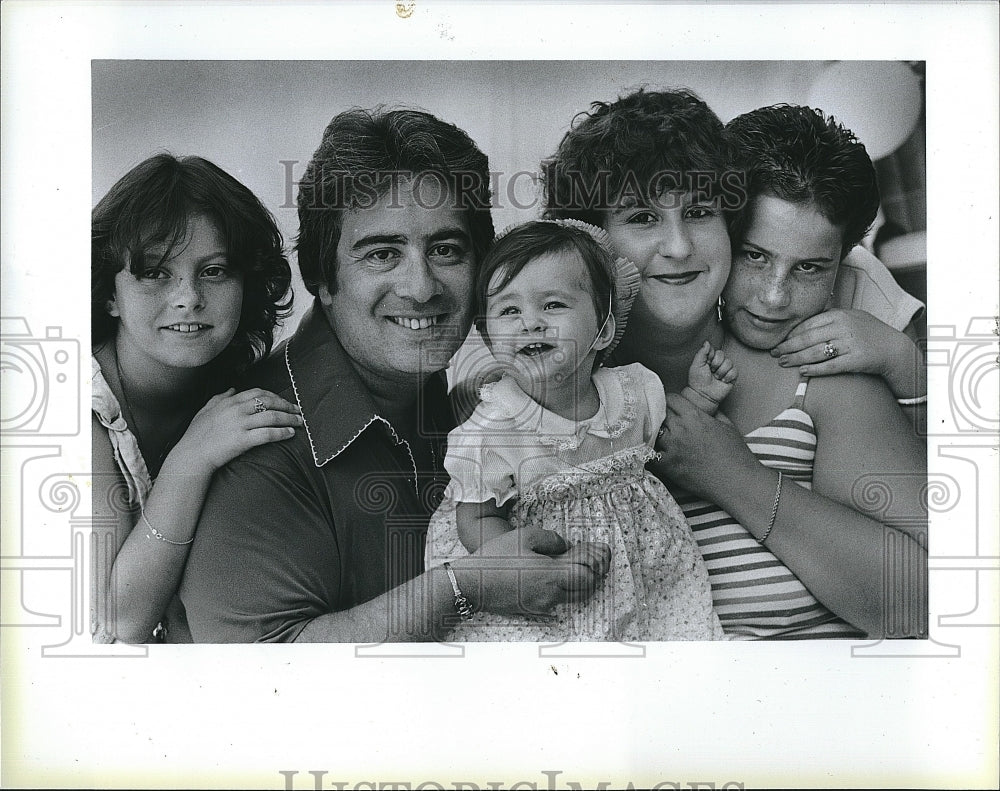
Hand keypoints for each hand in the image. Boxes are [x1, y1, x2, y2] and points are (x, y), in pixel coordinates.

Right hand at [169, 388, 302, 473]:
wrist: (191, 455)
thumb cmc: (197, 435)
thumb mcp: (206, 410)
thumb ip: (220, 397)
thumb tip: (232, 388)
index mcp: (229, 401)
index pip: (259, 393)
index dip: (275, 396)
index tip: (285, 401)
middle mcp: (236, 410)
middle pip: (269, 403)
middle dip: (287, 406)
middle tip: (299, 411)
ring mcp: (240, 424)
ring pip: (272, 417)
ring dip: (290, 419)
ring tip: (300, 422)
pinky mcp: (243, 440)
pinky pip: (268, 434)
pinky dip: (282, 433)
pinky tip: (290, 434)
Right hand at [453, 527, 611, 617]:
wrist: (471, 584)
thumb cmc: (496, 558)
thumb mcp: (524, 536)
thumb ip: (551, 539)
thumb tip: (565, 545)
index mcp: (552, 575)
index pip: (588, 575)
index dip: (597, 563)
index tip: (599, 552)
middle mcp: (551, 595)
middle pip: (586, 589)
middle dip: (592, 574)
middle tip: (591, 560)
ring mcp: (542, 605)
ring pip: (573, 598)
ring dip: (580, 584)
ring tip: (574, 567)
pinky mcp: (533, 610)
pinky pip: (557, 602)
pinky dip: (564, 590)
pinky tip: (555, 577)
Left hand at [655, 392, 758, 497]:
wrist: (737, 482)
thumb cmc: (736, 455)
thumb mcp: (727, 425)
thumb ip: (712, 412)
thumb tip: (703, 407)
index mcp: (695, 416)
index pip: (670, 399)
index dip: (670, 402)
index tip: (670, 407)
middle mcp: (681, 429)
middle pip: (658, 413)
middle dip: (660, 415)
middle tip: (664, 422)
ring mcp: (672, 447)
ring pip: (651, 432)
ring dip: (653, 433)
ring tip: (658, 437)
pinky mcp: (668, 466)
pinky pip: (649, 454)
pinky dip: (649, 453)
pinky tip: (654, 453)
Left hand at [684, 340, 736, 411]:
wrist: (703, 394)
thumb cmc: (697, 380)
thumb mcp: (696, 364)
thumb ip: (702, 352)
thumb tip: (707, 342)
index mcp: (710, 359)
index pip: (715, 351)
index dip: (711, 357)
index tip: (707, 364)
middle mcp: (718, 363)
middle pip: (723, 355)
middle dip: (716, 364)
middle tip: (711, 372)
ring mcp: (725, 370)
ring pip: (729, 363)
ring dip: (721, 372)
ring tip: (716, 378)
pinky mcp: (732, 377)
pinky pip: (735, 371)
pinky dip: (727, 376)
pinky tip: (722, 381)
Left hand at [770, 308, 909, 378]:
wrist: (894, 349)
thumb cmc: (868, 334)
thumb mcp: (850, 318)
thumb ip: (829, 319)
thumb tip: (802, 324)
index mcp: (839, 315)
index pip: (808, 324)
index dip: (790, 334)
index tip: (779, 340)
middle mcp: (843, 327)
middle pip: (807, 338)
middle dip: (787, 346)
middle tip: (774, 353)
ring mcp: (850, 343)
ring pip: (815, 352)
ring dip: (795, 358)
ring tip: (783, 362)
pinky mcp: (856, 360)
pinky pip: (830, 366)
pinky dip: (814, 369)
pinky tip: (802, 371)